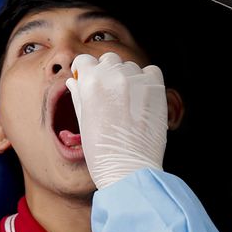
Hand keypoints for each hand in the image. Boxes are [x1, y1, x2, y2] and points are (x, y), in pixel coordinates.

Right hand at [65, 52, 167, 189]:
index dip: (84, 71)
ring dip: (126, 78)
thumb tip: (74, 81)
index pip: (84, 61)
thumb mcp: (83, 122)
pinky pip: (151, 72)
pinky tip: (142, 98)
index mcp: (90, 82)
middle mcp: (113, 76)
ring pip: (129, 66)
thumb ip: (79, 96)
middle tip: (108, 94)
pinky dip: (146, 80)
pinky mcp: (156, 88)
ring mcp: (136, 81)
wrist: (129, 170)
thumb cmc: (102, 152)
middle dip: (106, 72)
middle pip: (108, 60)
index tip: (87, 79)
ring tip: (127, 102)